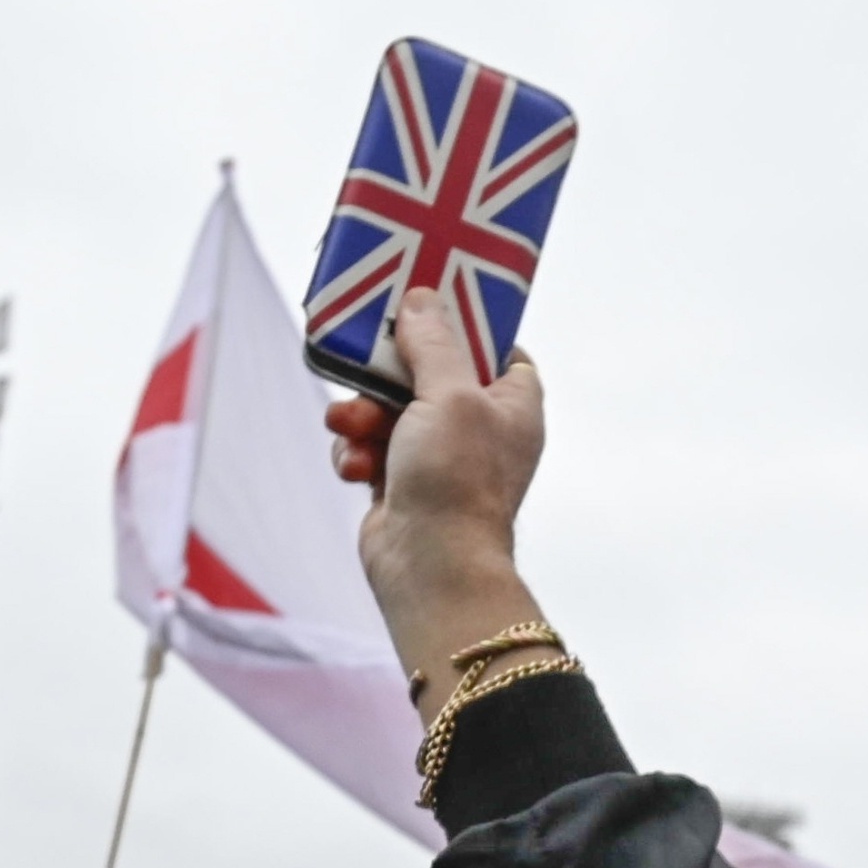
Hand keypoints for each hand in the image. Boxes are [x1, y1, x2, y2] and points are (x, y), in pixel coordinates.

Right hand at [325, 289, 547, 717]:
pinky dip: (358, 453)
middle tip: (363, 361)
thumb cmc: (456, 482)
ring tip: (353, 427)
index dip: (467, 325)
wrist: (429, 568)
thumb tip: (423, 300)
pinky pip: (370, 447)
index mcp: (514, 407)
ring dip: (362, 414)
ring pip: (389, 408)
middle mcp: (482, 431)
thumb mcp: (449, 394)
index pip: (502, 350)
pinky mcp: (403, 483)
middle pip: (429, 371)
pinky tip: (356, 469)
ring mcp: (442, 459)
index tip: (429, 305)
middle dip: (387, 371)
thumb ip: (435, 342)